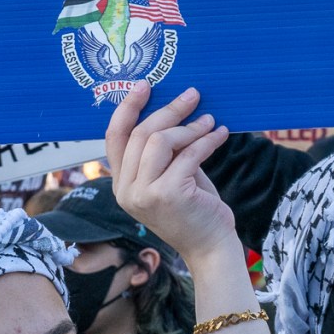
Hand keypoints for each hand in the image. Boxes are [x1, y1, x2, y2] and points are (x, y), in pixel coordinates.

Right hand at [105, 86, 235, 260]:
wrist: (210, 248)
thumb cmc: (193, 209)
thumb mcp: (169, 177)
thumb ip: (162, 152)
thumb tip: (171, 110)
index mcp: (121, 185)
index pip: (113, 138)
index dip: (127, 108)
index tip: (145, 86)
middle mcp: (127, 190)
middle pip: (141, 134)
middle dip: (168, 110)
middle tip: (192, 95)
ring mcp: (145, 194)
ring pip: (161, 141)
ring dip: (189, 126)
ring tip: (209, 120)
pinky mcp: (169, 194)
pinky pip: (188, 154)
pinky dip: (207, 140)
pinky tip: (220, 134)